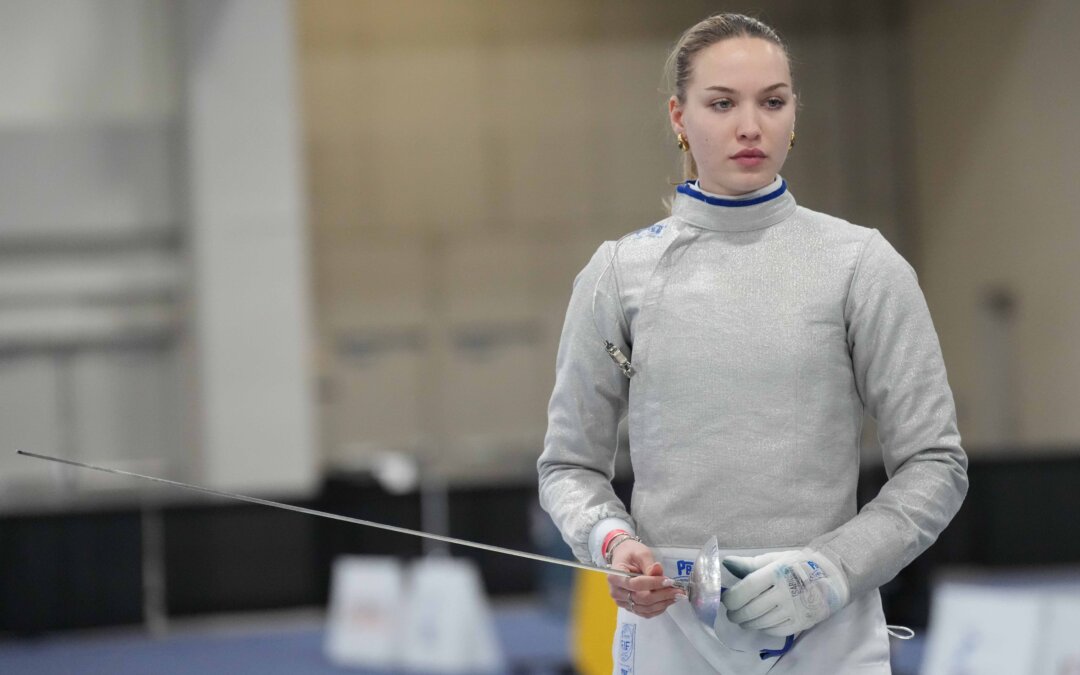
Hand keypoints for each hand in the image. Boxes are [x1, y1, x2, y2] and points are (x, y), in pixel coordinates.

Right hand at [606, 540, 683, 618]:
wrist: (624, 557)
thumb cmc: (631, 553)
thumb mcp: (640, 553)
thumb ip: (649, 564)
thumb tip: (657, 570)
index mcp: (615, 576)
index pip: (635, 584)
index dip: (653, 584)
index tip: (669, 581)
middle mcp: (616, 592)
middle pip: (641, 599)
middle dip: (662, 595)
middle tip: (678, 590)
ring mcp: (622, 602)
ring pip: (644, 608)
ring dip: (662, 603)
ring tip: (676, 595)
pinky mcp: (629, 607)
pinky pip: (645, 613)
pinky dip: (658, 609)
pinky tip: (668, 601)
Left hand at [720, 549, 848, 635]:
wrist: (832, 577)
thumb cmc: (798, 565)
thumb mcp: (775, 559)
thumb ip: (749, 564)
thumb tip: (727, 562)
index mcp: (775, 572)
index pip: (746, 589)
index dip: (732, 598)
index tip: (726, 600)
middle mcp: (784, 592)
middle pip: (751, 609)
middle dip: (736, 614)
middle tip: (732, 614)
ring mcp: (794, 609)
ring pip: (761, 623)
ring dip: (747, 623)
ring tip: (743, 620)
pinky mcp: (801, 622)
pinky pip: (775, 631)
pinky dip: (763, 629)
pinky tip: (759, 624)